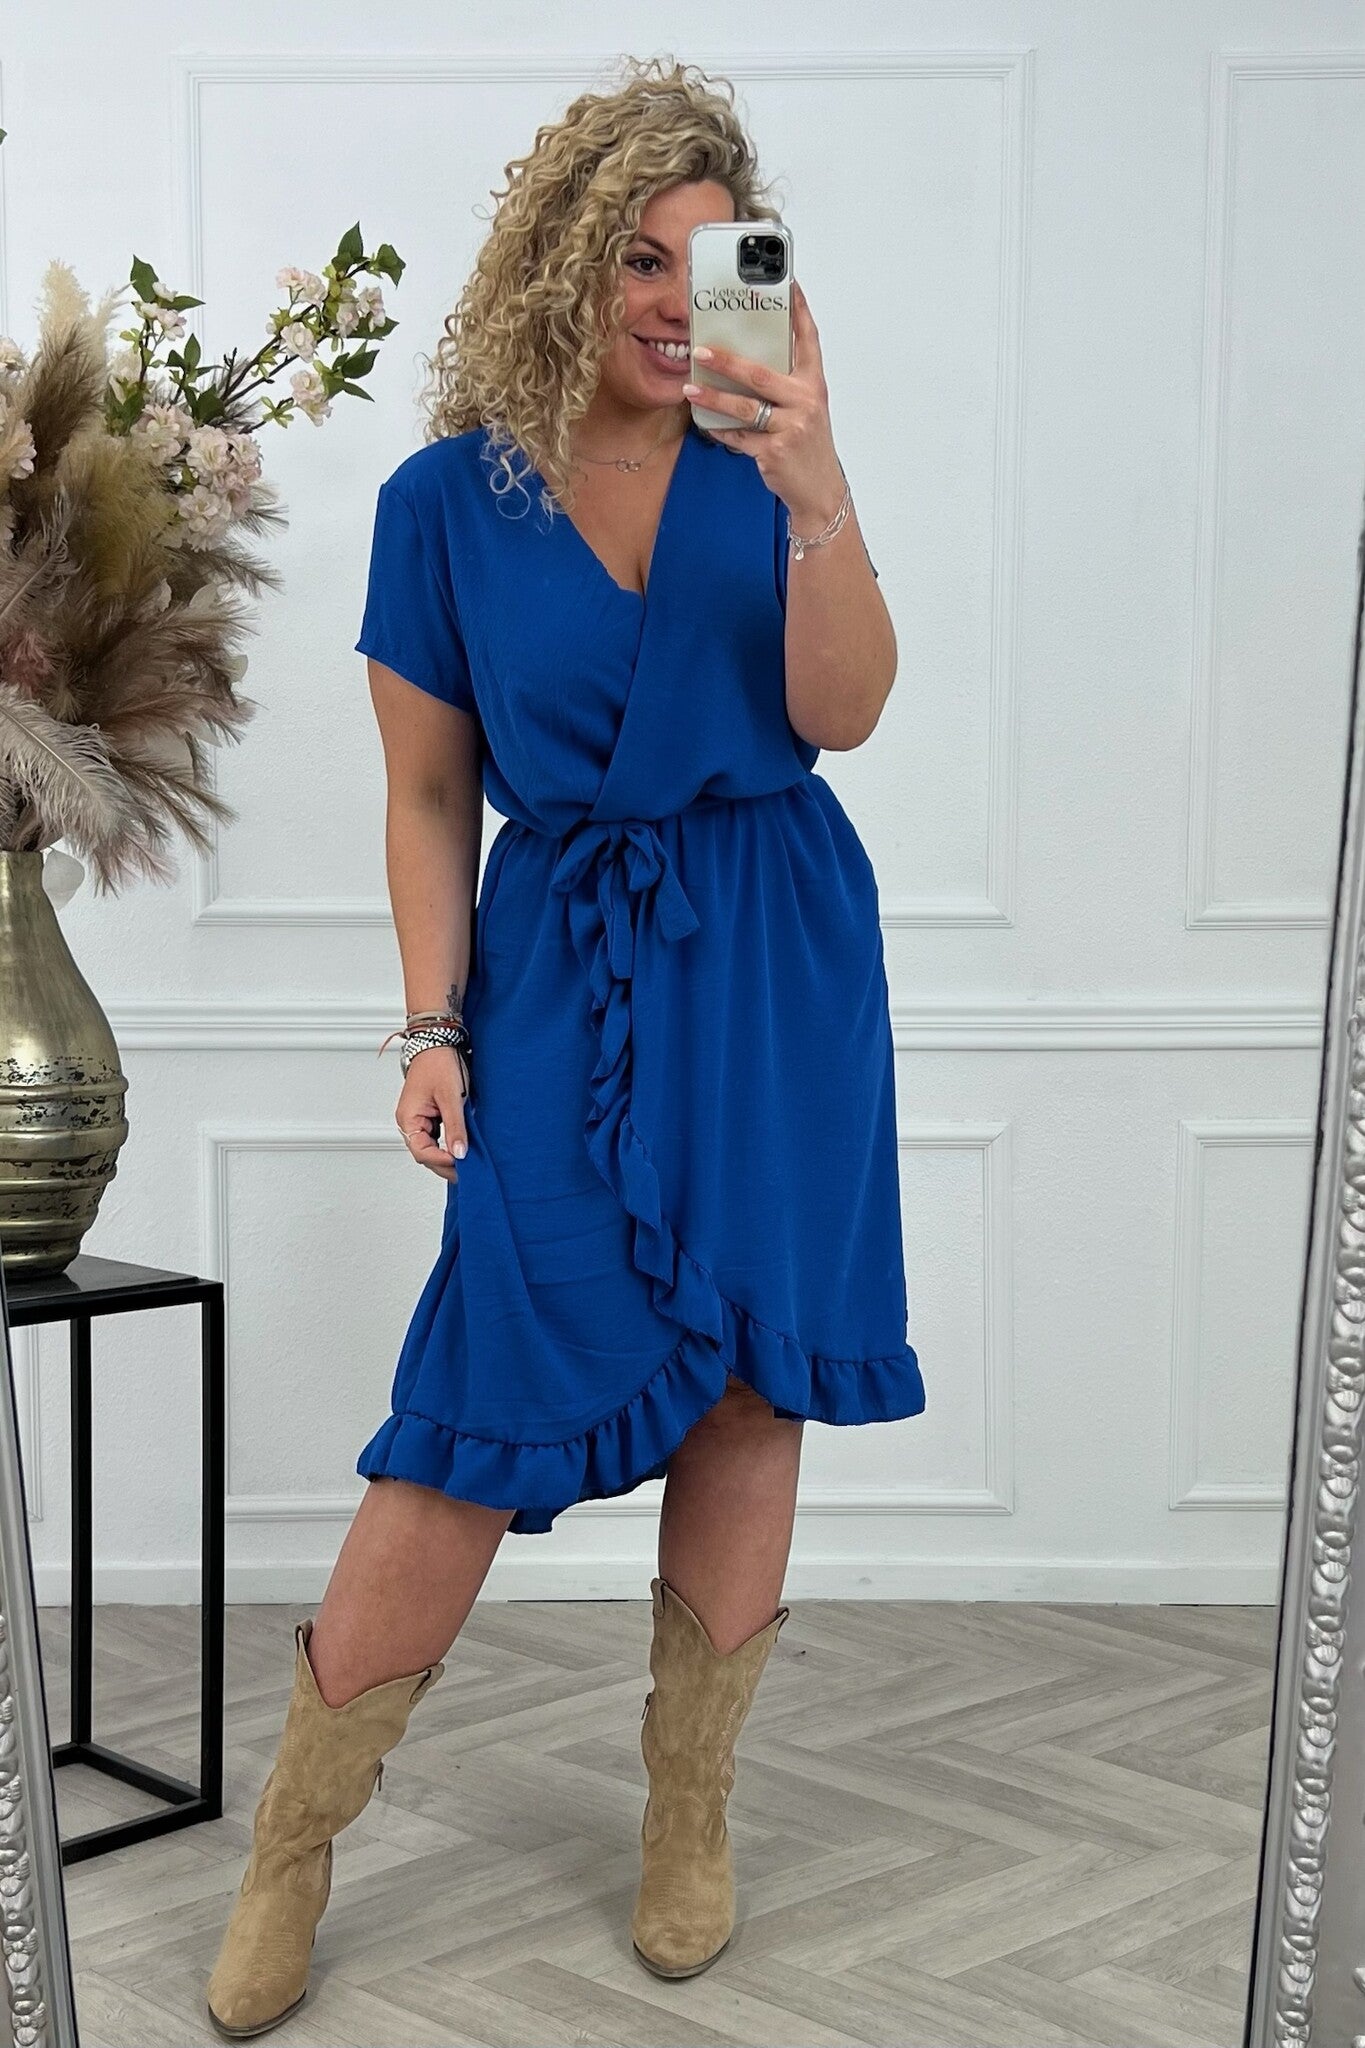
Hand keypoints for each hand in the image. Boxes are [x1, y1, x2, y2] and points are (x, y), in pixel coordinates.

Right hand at [397, 1047, 468, 1181]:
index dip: (441, 1161)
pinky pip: (437, 1137)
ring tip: (468, 1164)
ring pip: (431, 1147)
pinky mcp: (429, 1116)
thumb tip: (460, 1154)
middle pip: (425, 1154)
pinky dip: (448, 1145)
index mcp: (408, 1118)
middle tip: (468, 1172)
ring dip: (447, 1156)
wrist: (439, 1042)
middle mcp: (410, 1122)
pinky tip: (462, 1149)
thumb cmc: (439, 1064)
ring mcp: (419, 1120)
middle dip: (445, 1164)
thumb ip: (455, 1127)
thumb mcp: (450, 1097)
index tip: (461, 1164)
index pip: (422, 1152)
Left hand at [681, 278, 846, 528]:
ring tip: (691, 389)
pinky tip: (706, 422)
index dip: (797, 309)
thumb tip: (745, 359)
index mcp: (813, 384)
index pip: (807, 339)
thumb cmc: (808, 444)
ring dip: (713, 397)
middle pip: (760, 374)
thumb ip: (784, 383)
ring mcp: (791, 427)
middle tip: (699, 350)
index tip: (786, 282)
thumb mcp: (806, 408)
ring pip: (745, 407)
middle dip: (726, 361)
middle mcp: (806, 401)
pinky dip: (721, 430)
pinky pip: (739, 437)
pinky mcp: (775, 452)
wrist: (819, 489)